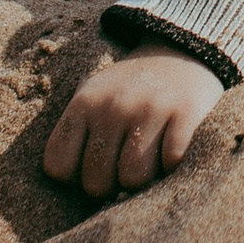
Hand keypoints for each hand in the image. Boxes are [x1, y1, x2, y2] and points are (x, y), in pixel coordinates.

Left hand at [42, 52, 223, 201]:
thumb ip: (78, 136)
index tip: (92, 167)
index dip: (74, 178)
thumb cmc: (130, 91)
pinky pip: (170, 164)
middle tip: (124, 167)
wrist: (181, 53)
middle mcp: (113, 104)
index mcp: (84, 103)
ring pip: (133, 178)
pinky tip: (171, 151)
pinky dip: (172, 166)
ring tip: (148, 161)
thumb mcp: (94, 98)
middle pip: (96, 182)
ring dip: (143, 180)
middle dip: (111, 185)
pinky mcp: (185, 112)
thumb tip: (77, 190)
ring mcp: (150, 107)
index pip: (58, 166)